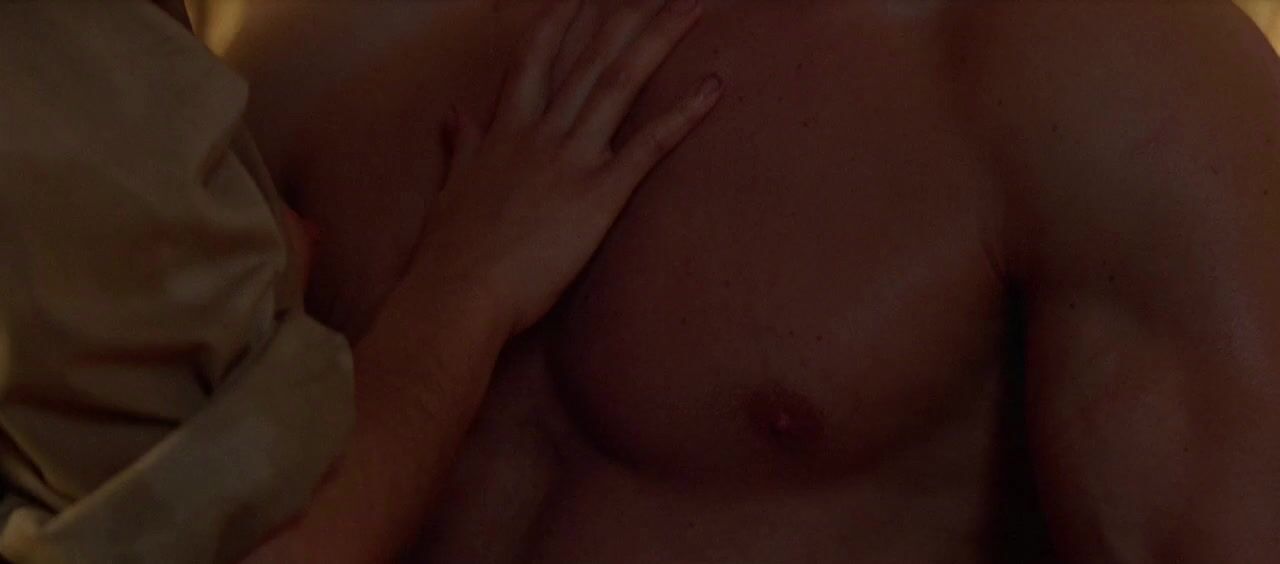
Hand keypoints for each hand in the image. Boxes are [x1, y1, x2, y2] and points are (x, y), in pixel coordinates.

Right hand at [407, 0, 721, 336]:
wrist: (457, 293)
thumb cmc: (451, 253)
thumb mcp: (453, 190)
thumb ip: (464, 146)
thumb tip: (456, 114)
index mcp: (506, 132)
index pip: (535, 59)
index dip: (559, 21)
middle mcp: (540, 134)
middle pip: (590, 59)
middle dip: (625, 15)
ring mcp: (570, 160)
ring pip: (620, 83)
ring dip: (658, 39)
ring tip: (691, 5)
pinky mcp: (598, 196)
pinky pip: (649, 146)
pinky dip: (683, 114)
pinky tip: (713, 86)